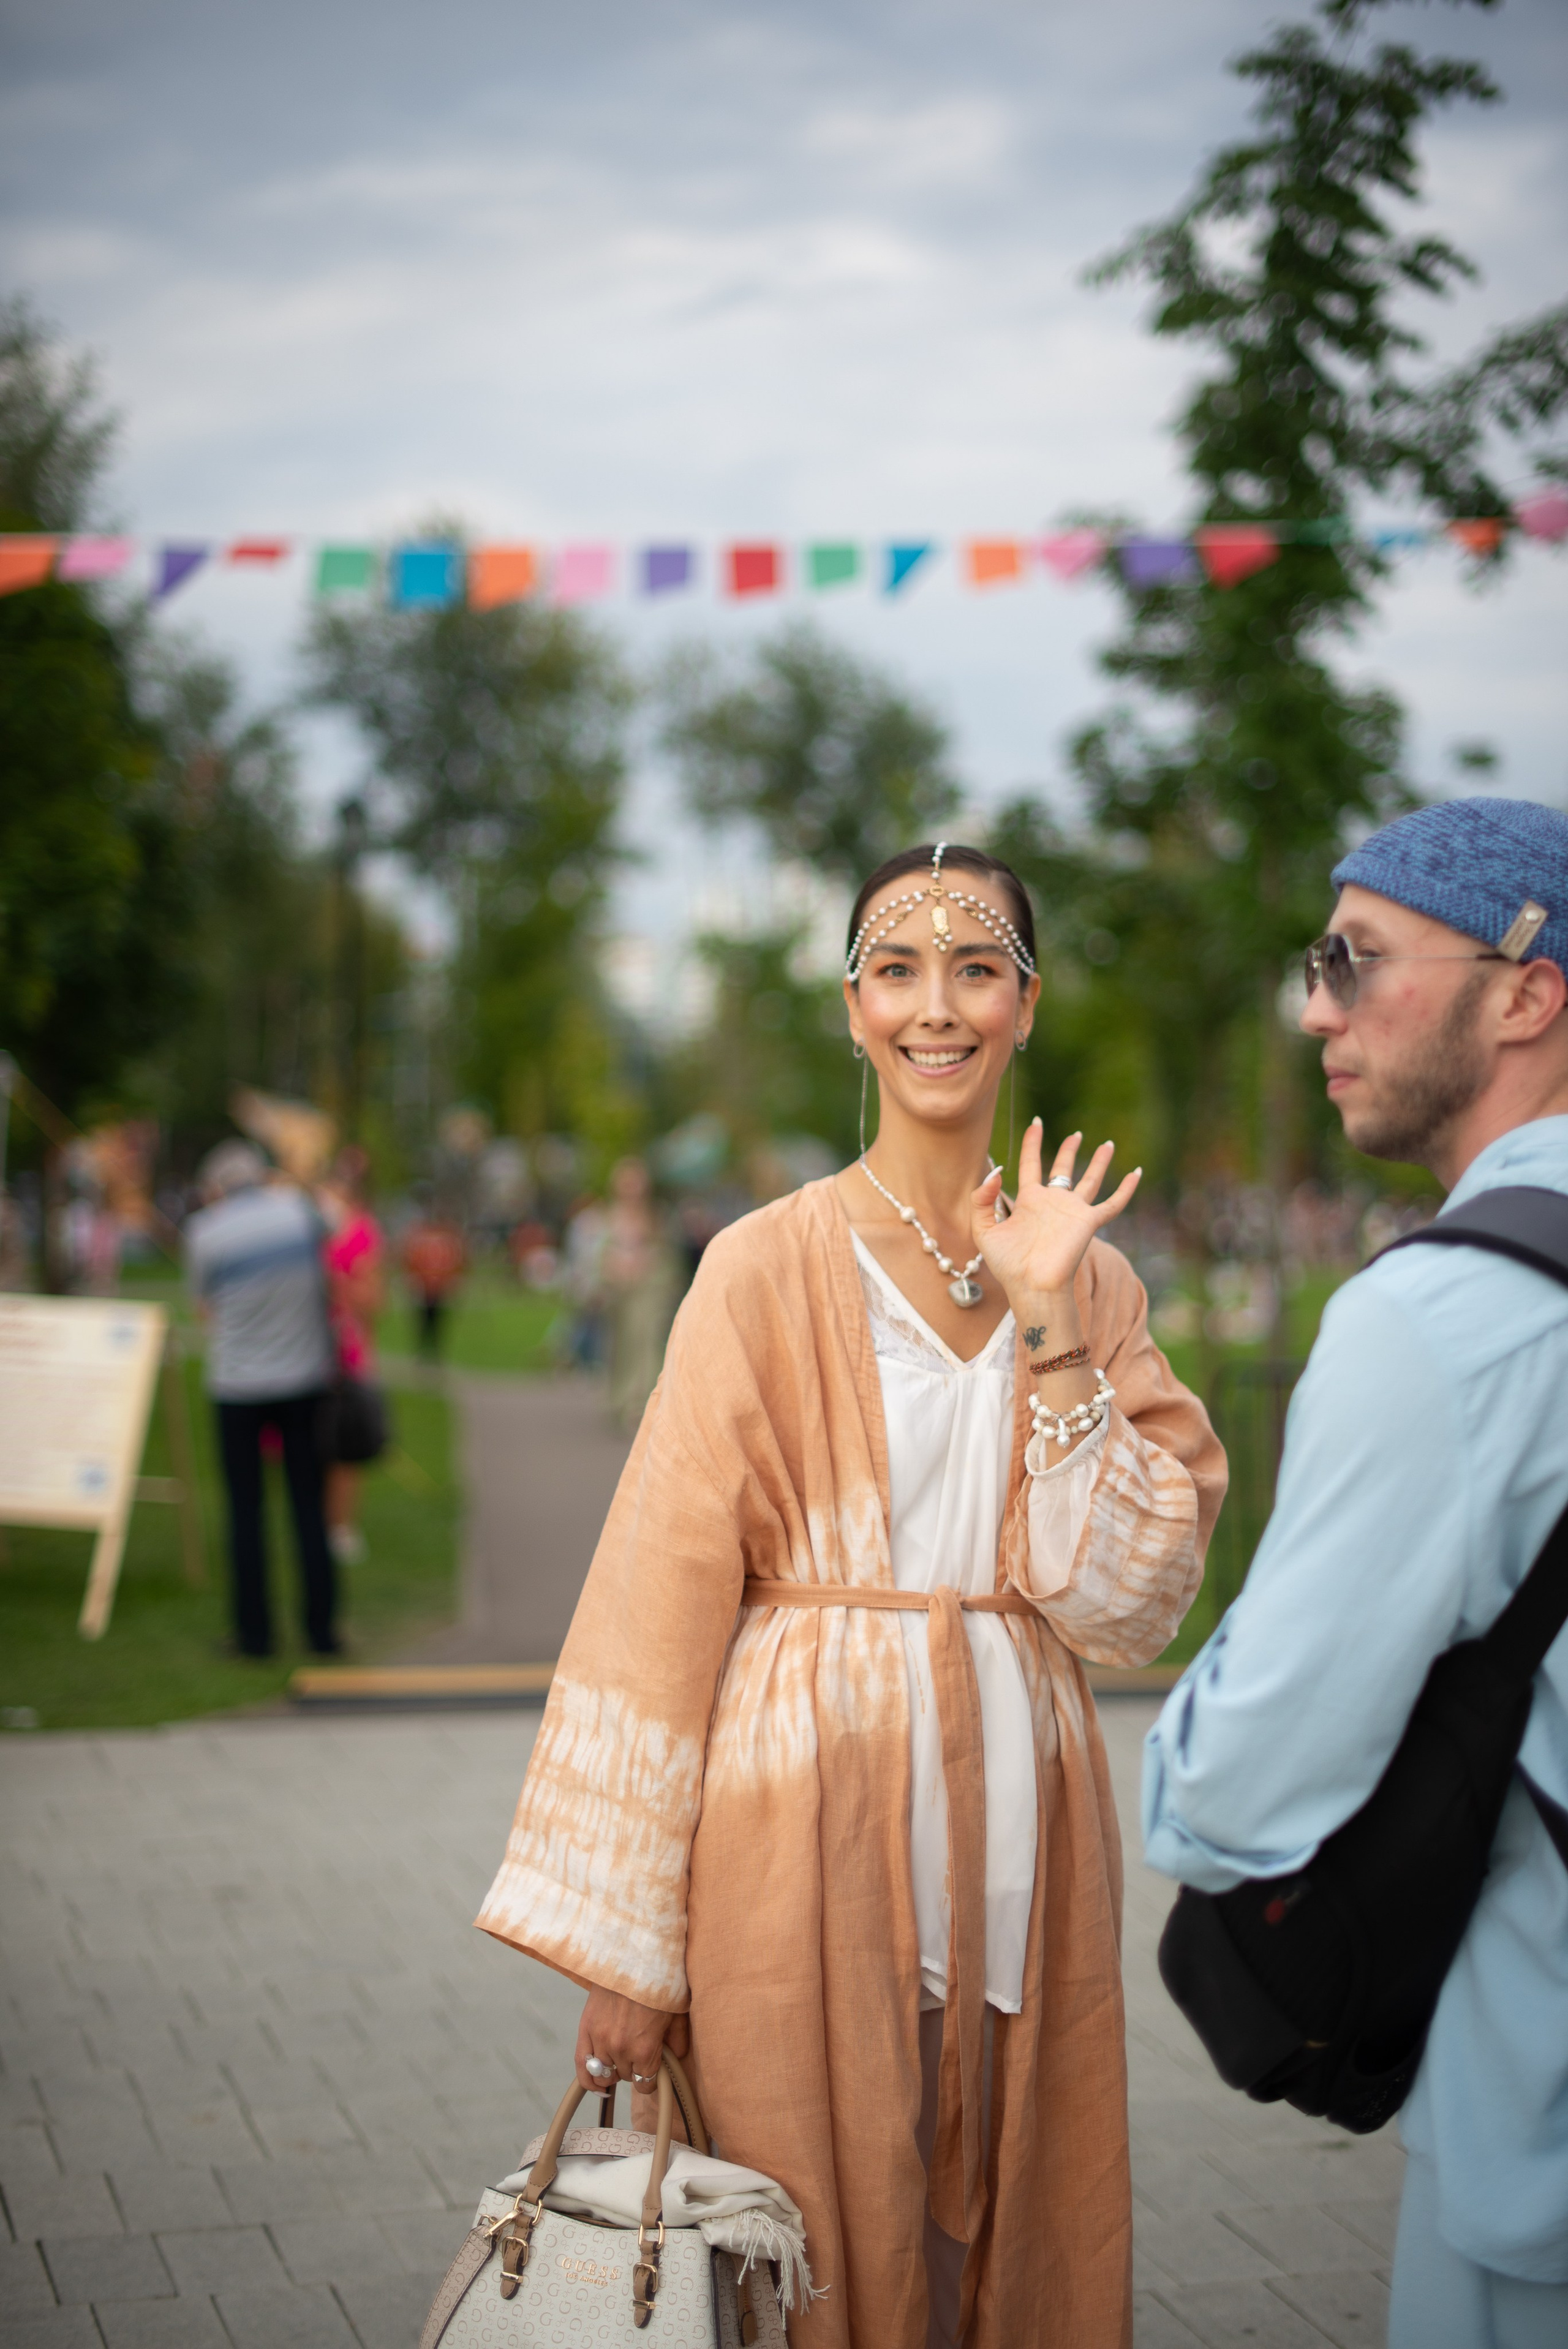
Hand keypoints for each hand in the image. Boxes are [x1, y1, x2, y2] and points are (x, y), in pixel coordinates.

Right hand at [575, 1987, 689, 2096]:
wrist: (635, 1955)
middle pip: (625, 2076)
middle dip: (633, 2068)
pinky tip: (596, 2084)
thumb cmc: (659, 1981)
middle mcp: (620, 2049)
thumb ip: (677, 2041)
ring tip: (621, 2058)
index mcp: (645, 2048)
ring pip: (605, 2071)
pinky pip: (581, 2065)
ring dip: (614, 2067)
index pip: (645, 2084)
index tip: (653, 2071)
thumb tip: (674, 2058)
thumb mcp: (677, 2013)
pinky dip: (588, 2079)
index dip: (650, 2080)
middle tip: (639, 2052)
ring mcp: (600, 2039)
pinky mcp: (585, 2027)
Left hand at [972, 1123, 1140, 1306]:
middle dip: (1069, 1150)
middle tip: (1076, 1135)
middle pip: (1063, 1169)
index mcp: (1029, 1201)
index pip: (1032, 1164)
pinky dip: (1126, 1189)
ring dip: (1099, 1163)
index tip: (1037, 1123)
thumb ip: (982, 1199)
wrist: (1031, 1285)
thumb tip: (997, 1171)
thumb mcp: (983, 1229)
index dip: (1033, 1143)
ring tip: (1108, 1144)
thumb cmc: (1007, 1264)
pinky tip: (1136, 1173)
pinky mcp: (1089, 1222)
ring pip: (1090, 1180)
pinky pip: (1112, 1203)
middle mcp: (1053, 1203)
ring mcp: (1073, 1212)